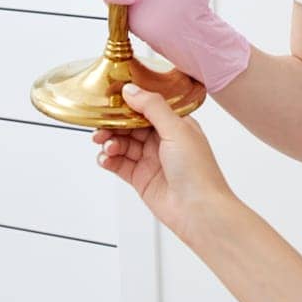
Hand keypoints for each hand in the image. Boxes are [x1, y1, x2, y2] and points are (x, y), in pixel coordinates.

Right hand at [95, 83, 233, 242]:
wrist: (199, 211)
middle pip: (131, 126)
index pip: (147, 107)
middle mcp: (163, 141)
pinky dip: (109, 159)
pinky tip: (106, 158)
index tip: (110, 99)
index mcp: (176, 125)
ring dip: (110, 141)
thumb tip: (131, 90)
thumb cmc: (198, 171)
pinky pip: (118, 164)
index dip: (128, 104)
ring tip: (107, 144)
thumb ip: (152, 107)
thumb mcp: (177, 130)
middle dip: (114, 124)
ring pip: (123, 144)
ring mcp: (151, 160)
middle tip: (101, 125)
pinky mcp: (140, 178)